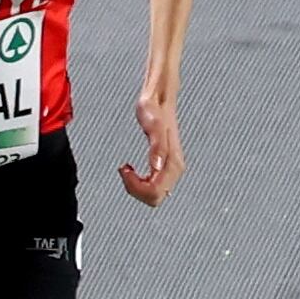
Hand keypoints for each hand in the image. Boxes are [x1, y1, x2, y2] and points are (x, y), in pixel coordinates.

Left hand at [120, 85, 185, 205]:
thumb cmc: (154, 110)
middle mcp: (173, 167)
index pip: (156, 192)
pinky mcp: (163, 165)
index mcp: (172, 161)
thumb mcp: (152, 126)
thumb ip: (156, 147)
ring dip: (136, 186)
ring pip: (154, 194)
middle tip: (126, 171)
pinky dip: (138, 183)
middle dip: (136, 190)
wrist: (160, 100)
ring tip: (127, 170)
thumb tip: (157, 167)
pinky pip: (152, 185)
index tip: (126, 170)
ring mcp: (169, 167)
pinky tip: (131, 170)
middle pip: (155, 198)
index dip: (137, 187)